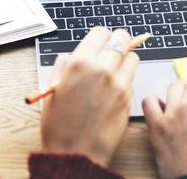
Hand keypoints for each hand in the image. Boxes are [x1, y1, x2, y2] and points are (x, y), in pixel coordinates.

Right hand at [40, 27, 138, 166]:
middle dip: (117, 41)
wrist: (76, 154)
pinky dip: (127, 75)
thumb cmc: (60, 125)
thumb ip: (64, 65)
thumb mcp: (52, 88)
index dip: (100, 37)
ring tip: (114, 69)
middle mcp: (102, 68)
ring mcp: (119, 83)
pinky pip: (133, 75)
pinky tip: (115, 85)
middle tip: (111, 49)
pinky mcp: (129, 96)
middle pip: (122, 38)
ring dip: (125, 58)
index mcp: (80, 63)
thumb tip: (74, 55)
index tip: (99, 43)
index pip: (101, 32)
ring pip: (133, 55)